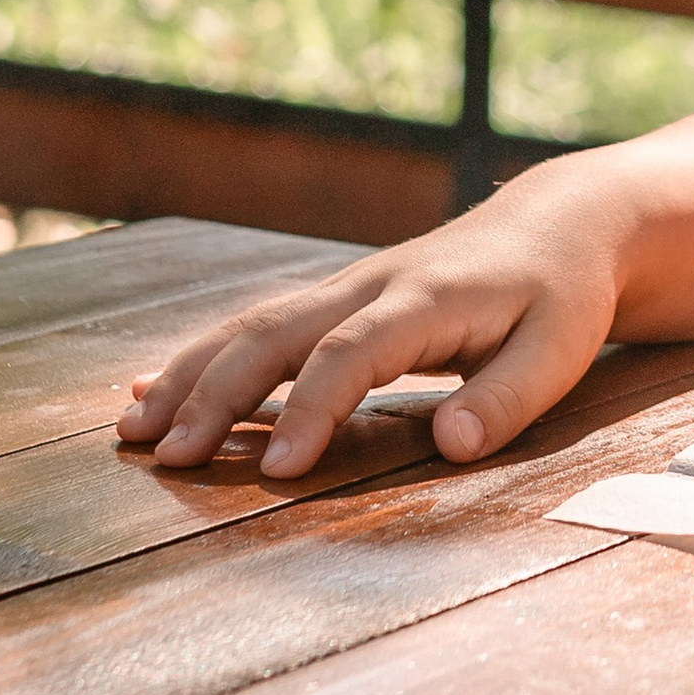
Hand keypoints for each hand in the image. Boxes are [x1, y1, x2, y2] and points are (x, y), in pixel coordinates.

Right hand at [115, 157, 640, 479]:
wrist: (560, 222)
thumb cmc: (561, 294)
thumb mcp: (561, 348)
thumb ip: (509, 398)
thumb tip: (453, 445)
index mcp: (427, 296)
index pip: (355, 352)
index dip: (313, 409)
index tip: (278, 472)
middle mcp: (373, 283)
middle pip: (278, 332)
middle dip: (217, 393)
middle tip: (167, 458)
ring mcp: (349, 286)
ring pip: (254, 324)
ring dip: (191, 374)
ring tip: (132, 431)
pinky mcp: (338, 299)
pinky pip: (259, 324)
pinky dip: (201, 357)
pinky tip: (148, 390)